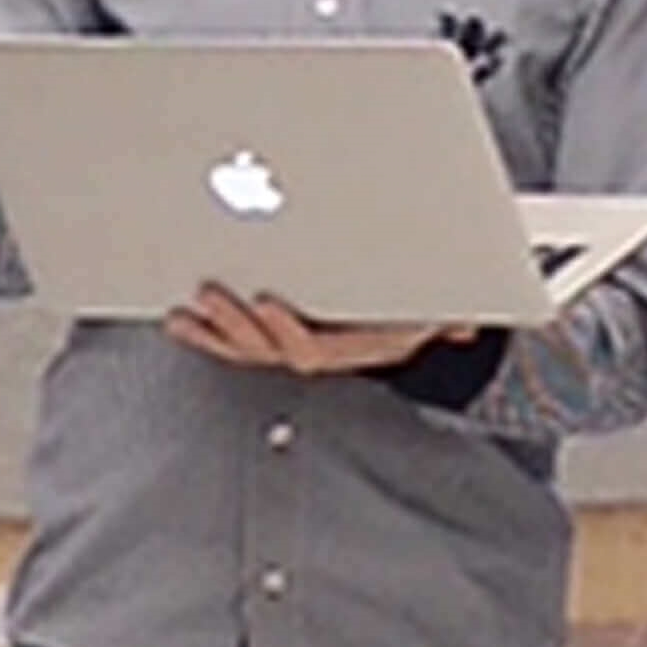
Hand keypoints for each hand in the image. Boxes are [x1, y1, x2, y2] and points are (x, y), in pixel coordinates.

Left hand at [167, 286, 470, 375]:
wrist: (432, 305)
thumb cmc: (433, 295)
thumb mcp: (448, 302)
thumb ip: (451, 311)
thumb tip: (462, 325)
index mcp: (367, 345)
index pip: (317, 350)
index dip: (288, 332)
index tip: (266, 304)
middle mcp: (331, 350)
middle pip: (272, 352)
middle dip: (236, 326)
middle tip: (208, 294)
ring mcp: (304, 344)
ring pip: (250, 352)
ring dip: (214, 332)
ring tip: (185, 310)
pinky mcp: (279, 334)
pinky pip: (240, 343)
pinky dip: (210, 332)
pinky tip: (184, 318)